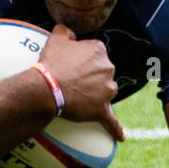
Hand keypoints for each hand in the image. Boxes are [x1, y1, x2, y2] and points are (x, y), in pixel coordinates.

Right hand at [38, 24, 124, 141]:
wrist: (47, 87)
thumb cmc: (51, 62)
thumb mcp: (56, 38)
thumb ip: (66, 31)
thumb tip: (70, 33)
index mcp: (99, 50)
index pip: (95, 54)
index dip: (82, 60)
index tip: (71, 65)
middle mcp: (108, 68)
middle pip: (102, 73)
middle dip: (90, 77)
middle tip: (71, 80)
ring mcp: (107, 90)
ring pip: (105, 92)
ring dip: (95, 95)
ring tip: (76, 97)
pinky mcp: (102, 108)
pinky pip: (111, 120)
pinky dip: (116, 129)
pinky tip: (121, 137)